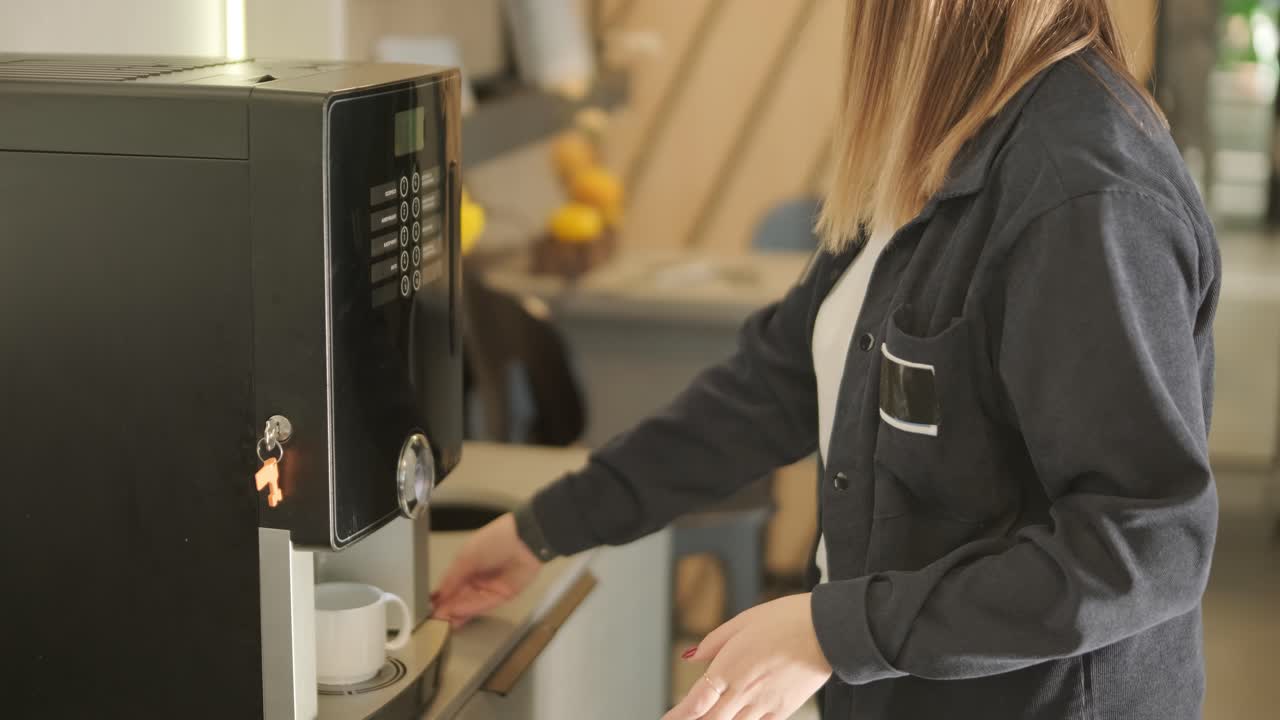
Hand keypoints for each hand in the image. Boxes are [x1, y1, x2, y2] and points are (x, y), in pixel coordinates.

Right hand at [431, 513, 541, 627]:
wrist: (523, 541)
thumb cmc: (496, 540)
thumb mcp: (467, 556)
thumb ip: (453, 577)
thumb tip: (441, 592)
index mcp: (468, 564)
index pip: (451, 584)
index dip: (441, 595)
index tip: (430, 606)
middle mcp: (479, 576)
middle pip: (460, 595)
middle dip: (447, 607)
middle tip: (434, 618)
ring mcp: (490, 586)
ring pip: (470, 603)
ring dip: (457, 612)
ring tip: (443, 620)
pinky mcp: (503, 595)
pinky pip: (483, 605)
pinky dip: (470, 610)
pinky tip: (457, 614)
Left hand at [665, 594, 831, 719]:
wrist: (826, 631)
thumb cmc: (786, 620)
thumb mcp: (742, 622)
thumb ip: (713, 643)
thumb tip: (689, 656)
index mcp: (729, 669)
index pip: (695, 703)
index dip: (678, 716)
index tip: (668, 718)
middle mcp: (743, 692)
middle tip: (684, 719)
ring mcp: (764, 704)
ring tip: (711, 717)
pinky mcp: (783, 710)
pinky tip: (740, 719)